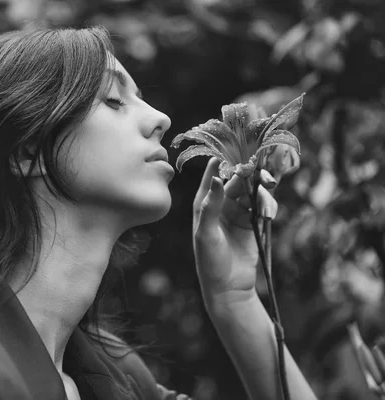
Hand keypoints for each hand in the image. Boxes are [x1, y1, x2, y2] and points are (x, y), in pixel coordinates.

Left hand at [192, 157, 278, 308]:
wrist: (228, 287)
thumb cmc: (209, 261)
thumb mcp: (206, 233)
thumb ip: (211, 206)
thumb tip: (216, 178)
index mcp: (204, 204)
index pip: (213, 176)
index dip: (222, 163)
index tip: (234, 151)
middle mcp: (220, 205)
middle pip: (236, 182)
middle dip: (248, 174)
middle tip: (259, 169)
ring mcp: (237, 213)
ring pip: (251, 192)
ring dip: (260, 187)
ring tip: (268, 183)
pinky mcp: (252, 223)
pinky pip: (262, 206)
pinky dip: (267, 202)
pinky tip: (269, 205)